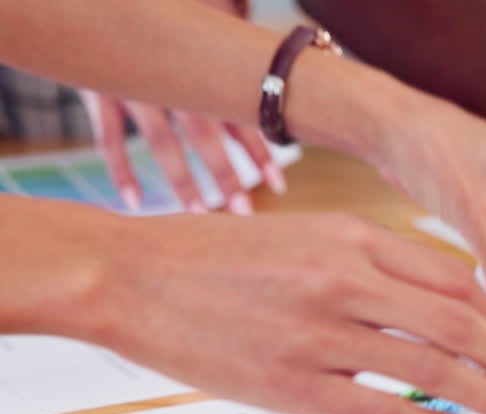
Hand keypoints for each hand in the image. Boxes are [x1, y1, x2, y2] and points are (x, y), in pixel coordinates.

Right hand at [76, 0, 280, 215]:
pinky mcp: (98, 90)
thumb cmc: (161, 21)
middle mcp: (172, 80)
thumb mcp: (199, 34)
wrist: (98, 3)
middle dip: (226, 174)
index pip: (237, 116)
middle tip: (244, 211)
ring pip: (162, 142)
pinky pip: (109, 137)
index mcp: (201, 68)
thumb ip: (226, 64)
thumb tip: (270, 97)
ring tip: (199, 211)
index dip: (259, 152)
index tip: (278, 186)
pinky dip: (120, 170)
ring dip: (181, 180)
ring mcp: (134, 87)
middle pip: (204, 135)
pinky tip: (134, 202)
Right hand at [86, 212, 485, 413]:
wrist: (132, 277)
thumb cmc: (217, 255)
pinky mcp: (297, 387)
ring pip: (431, 369)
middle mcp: (347, 282)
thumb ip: (368, 260)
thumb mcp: (304, 234)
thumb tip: (433, 298)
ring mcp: (322, 336)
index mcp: (353, 238)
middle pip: (456, 322)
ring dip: (484, 394)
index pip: (452, 275)